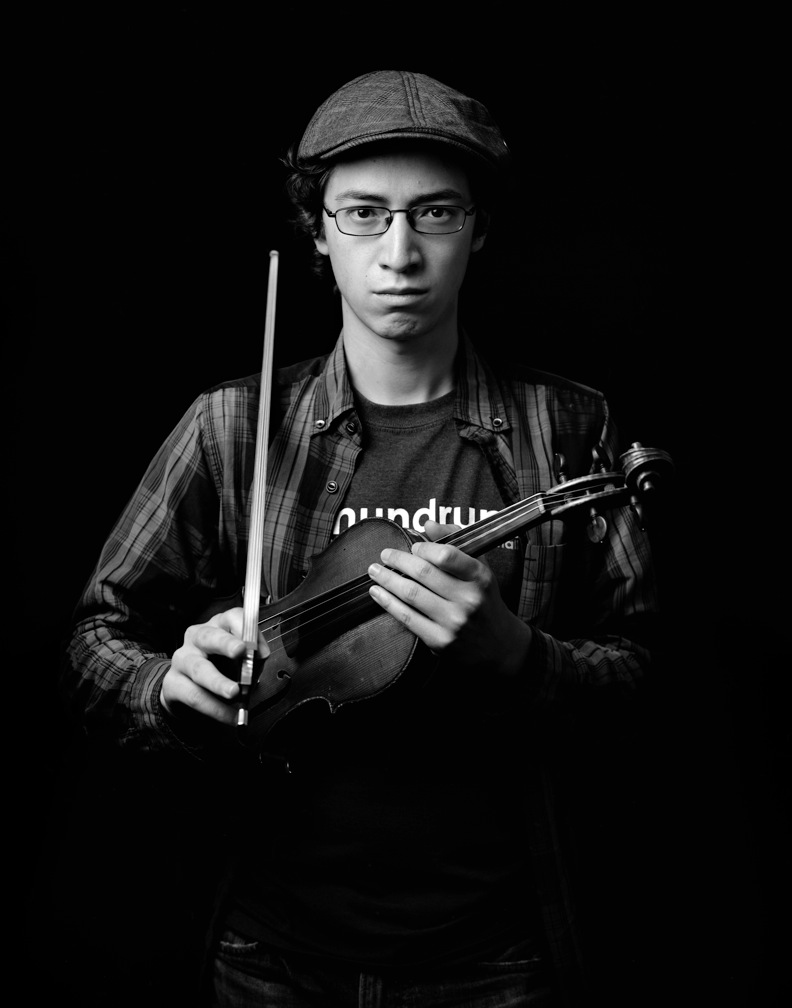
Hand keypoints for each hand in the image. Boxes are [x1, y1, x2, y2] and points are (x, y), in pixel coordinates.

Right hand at [161, 607, 268, 725]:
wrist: (189, 691)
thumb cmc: (221, 668)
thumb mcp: (241, 660)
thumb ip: (253, 658)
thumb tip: (260, 657)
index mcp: (218, 626)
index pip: (231, 617)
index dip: (247, 630)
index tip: (259, 647)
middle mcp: (197, 637)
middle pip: (209, 636)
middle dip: (226, 643)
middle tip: (241, 651)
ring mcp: (182, 659)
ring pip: (199, 669)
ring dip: (218, 682)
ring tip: (234, 693)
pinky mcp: (173, 683)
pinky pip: (195, 696)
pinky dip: (215, 708)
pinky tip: (230, 715)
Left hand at [367, 519, 531, 677]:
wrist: (499, 646)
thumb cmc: (484, 600)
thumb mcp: (480, 568)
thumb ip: (455, 542)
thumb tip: (427, 524)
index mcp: (480, 577)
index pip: (446, 555)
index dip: (423, 547)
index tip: (412, 545)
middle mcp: (468, 599)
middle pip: (423, 572)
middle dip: (398, 560)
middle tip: (385, 554)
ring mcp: (453, 622)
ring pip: (411, 594)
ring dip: (387, 579)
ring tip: (374, 571)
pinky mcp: (440, 641)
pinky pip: (407, 617)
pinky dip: (387, 602)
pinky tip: (377, 593)